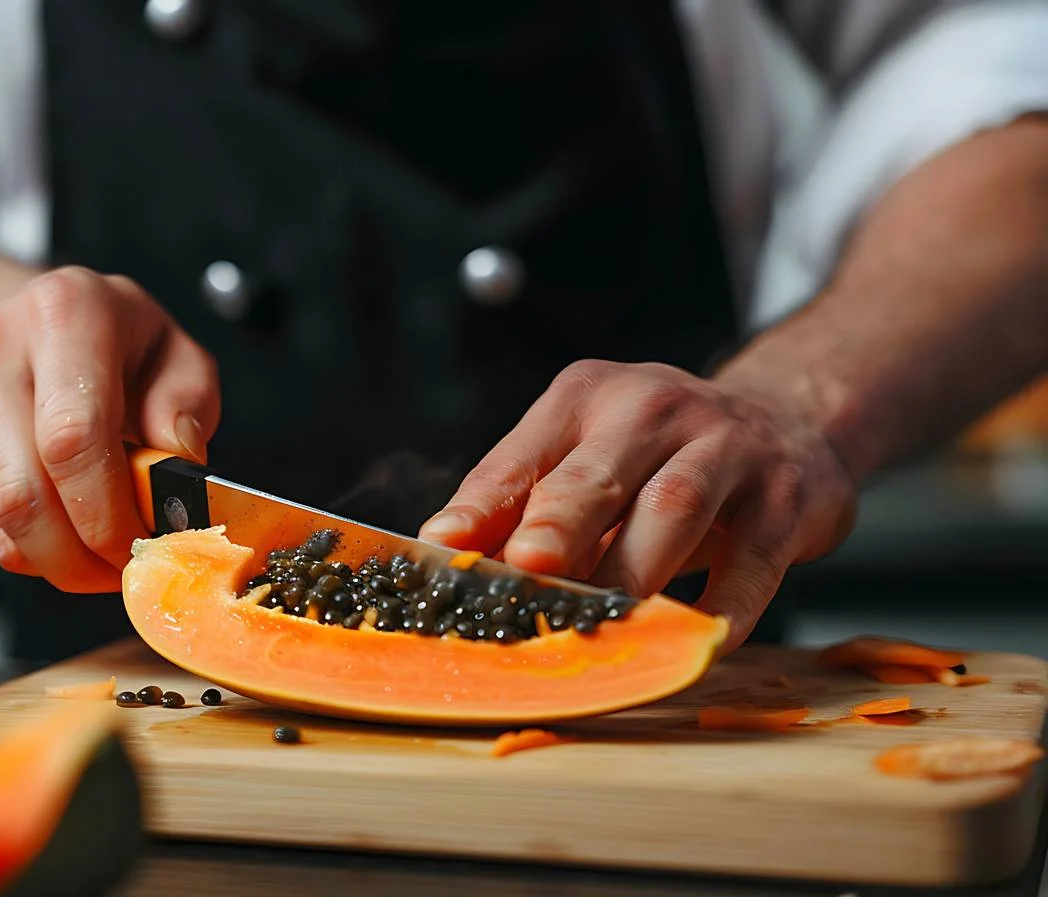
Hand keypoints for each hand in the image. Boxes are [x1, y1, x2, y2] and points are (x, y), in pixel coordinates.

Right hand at [0, 266, 218, 592]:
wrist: (22, 323)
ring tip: (99, 549)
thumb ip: (185, 409)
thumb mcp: (175, 354)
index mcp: (65, 312)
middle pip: (24, 496)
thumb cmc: (108, 342)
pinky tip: (58, 521)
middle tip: (123, 566)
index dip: (108, 514)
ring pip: (1, 526)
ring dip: (59, 561)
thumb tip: (174, 472)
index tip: (141, 544)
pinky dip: (28, 547)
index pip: (73, 439)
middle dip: (83, 557)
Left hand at [418, 360, 857, 648]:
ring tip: (598, 622)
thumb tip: (453, 564)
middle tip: (525, 571)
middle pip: (598, 474)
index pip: (522, 456)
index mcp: (586, 398)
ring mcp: (728, 447)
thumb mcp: (589, 457)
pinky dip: (721, 608)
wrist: (789, 420)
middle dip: (557, 525)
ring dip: (631, 571)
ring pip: (672, 508)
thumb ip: (526, 504)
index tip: (444, 549)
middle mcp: (654, 408)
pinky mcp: (787, 496)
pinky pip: (751, 561)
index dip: (482, 506)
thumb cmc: (658, 457)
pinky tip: (692, 643)